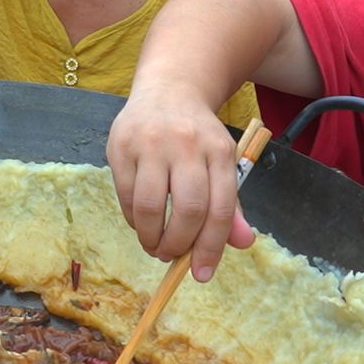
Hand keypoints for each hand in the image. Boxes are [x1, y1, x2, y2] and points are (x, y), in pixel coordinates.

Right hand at [106, 86, 253, 280]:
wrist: (168, 89)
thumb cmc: (197, 137)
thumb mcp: (221, 163)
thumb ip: (230, 205)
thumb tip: (242, 243)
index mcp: (220, 151)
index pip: (220, 209)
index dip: (211, 248)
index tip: (202, 273)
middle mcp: (187, 144)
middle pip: (187, 209)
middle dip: (179, 244)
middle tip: (172, 256)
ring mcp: (151, 143)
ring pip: (150, 206)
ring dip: (151, 237)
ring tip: (154, 245)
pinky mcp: (121, 145)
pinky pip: (125, 195)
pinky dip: (133, 219)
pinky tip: (140, 222)